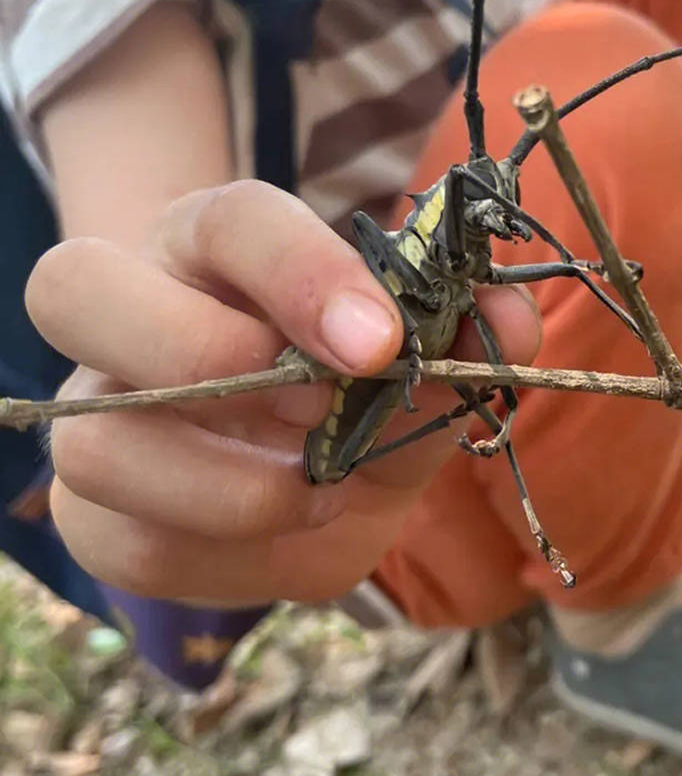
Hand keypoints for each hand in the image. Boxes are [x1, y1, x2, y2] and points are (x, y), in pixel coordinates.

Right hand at [25, 181, 541, 605]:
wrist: (300, 459)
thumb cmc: (356, 383)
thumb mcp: (417, 357)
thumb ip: (463, 337)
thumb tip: (513, 324)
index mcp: (218, 244)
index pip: (232, 219)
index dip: (301, 271)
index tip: (382, 341)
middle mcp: (131, 310)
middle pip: (73, 288)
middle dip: (202, 357)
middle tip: (315, 408)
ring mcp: (96, 411)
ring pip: (92, 442)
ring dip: (228, 487)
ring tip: (319, 492)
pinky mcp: (90, 512)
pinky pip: (123, 544)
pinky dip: (225, 556)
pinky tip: (291, 536)